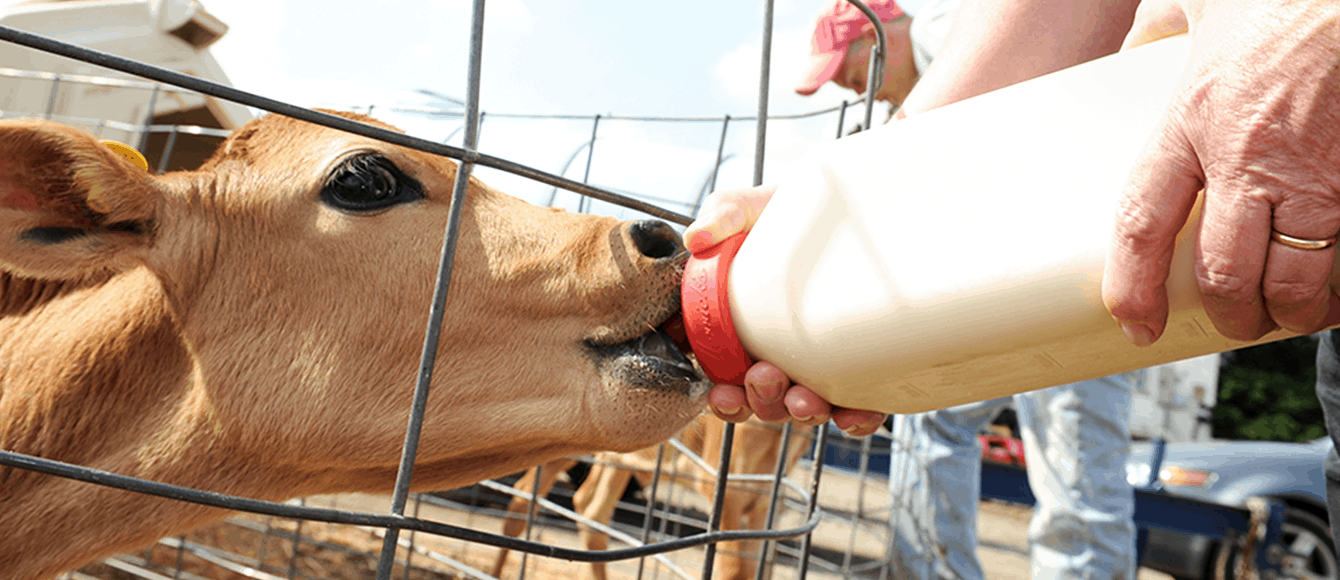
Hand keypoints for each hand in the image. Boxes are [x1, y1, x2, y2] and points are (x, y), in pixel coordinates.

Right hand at [685, 185, 886, 436]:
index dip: (723, 398)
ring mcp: (823, 365)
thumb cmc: (788, 214)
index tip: (722, 391)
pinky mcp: (866, 367)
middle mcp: (781, 356)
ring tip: (805, 399)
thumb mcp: (750, 209)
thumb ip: (722, 216)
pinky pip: (861, 407)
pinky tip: (856, 415)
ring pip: (807, 409)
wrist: (847, 208)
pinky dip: (856, 419)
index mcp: (745, 334)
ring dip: (801, 414)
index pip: (727, 382)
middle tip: (764, 376)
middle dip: (762, 401)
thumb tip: (695, 238)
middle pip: (766, 402)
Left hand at [1103, 0, 1339, 343]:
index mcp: (1193, 119)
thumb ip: (1159, 29)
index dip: (1133, 285)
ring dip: (1291, 310)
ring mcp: (1319, 174)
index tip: (1133, 321)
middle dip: (1230, 314)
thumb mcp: (1203, 2)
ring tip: (1288, 313)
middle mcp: (1250, 157)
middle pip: (1225, 272)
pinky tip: (1336, 287)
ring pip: (1297, 278)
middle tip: (1235, 321)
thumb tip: (1131, 50)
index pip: (1143, 222)